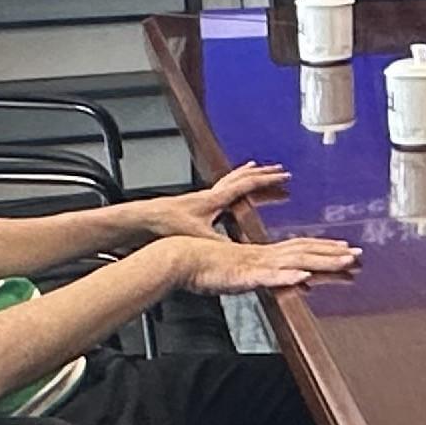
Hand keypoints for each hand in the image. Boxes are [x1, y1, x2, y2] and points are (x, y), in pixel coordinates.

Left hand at [120, 164, 290, 242]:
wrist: (141, 219)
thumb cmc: (166, 224)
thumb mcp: (201, 237)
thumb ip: (223, 245)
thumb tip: (243, 254)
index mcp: (215, 200)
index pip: (247, 185)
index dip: (267, 180)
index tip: (284, 175)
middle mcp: (209, 194)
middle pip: (240, 178)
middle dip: (261, 174)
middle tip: (277, 170)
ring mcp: (200, 198)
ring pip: (228, 181)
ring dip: (244, 176)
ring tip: (254, 172)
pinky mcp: (191, 205)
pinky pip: (217, 191)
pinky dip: (227, 189)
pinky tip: (226, 199)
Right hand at [167, 232, 360, 293]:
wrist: (179, 258)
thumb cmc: (203, 266)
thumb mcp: (238, 273)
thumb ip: (259, 276)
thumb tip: (278, 281)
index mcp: (263, 254)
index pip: (301, 247)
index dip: (324, 248)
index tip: (346, 248)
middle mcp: (264, 255)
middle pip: (306, 251)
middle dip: (334, 253)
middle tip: (359, 254)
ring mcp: (256, 264)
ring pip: (296, 260)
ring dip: (322, 260)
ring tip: (346, 260)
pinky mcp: (244, 275)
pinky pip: (269, 276)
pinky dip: (288, 275)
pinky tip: (305, 276)